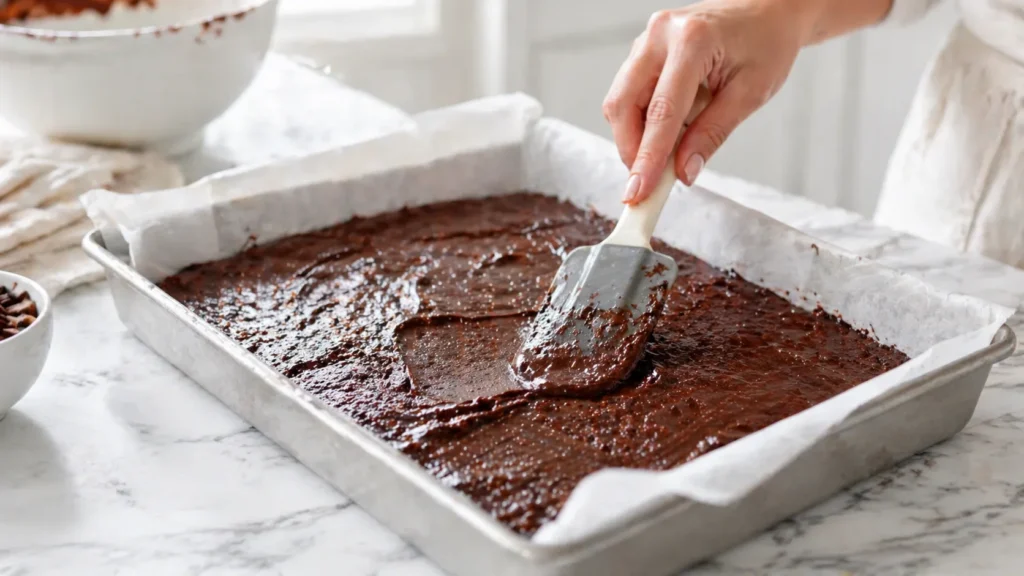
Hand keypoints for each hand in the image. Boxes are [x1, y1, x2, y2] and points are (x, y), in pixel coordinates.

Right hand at [603, 0, 806, 203]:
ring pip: (619, 100)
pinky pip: (627, 92)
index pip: (661, 111)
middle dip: (630, 149)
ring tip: (662, 157)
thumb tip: (684, 172)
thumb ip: (713, 134)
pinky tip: (662, 134)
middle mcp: (659, 35)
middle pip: (623, 103)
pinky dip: (639, 121)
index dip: (647, 157)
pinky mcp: (643, 50)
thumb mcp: (750, 94)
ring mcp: (646, 40)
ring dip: (633, 137)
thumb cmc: (766, 44)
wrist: (767, 11)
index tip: (639, 191)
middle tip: (644, 182)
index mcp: (692, 40)